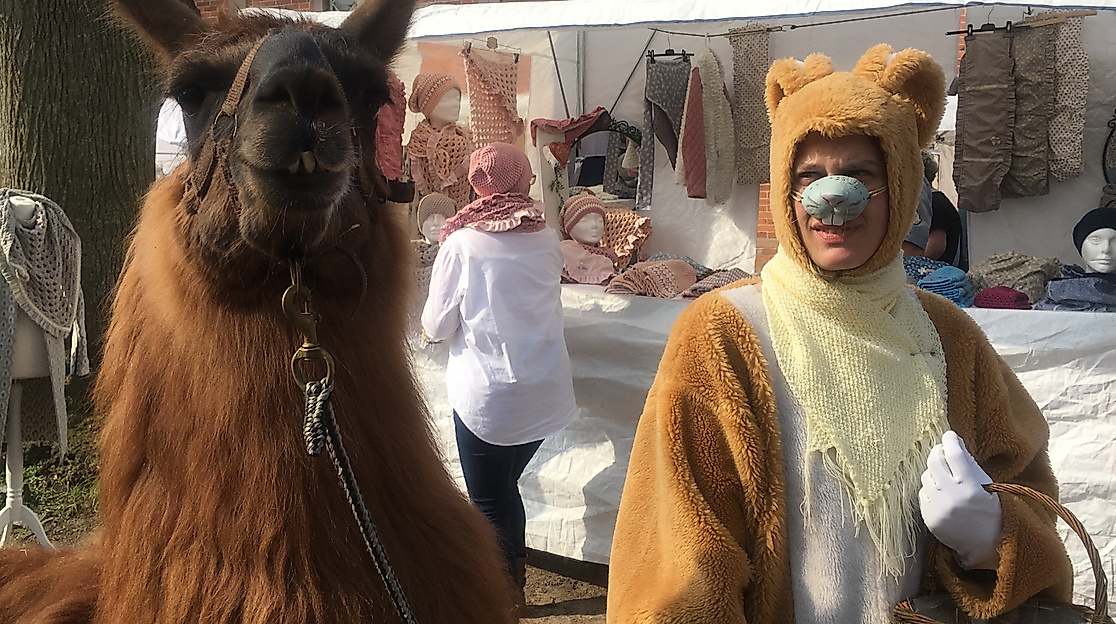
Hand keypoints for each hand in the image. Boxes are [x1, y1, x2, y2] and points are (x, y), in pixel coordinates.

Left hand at [919, 430, 1002, 569]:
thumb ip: (972, 467)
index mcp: (970, 487)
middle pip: (934, 461)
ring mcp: (937, 507)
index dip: (950, 440)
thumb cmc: (991, 514)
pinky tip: (941, 492)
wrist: (985, 546)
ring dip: (934, 471)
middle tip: (942, 450)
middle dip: (937, 452)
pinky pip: (923, 493)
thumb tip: (956, 446)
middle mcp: (951, 495)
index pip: (954, 454)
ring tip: (944, 475)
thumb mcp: (989, 488)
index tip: (950, 435)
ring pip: (926, 476)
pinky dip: (930, 489)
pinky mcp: (928, 516)